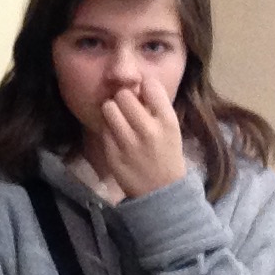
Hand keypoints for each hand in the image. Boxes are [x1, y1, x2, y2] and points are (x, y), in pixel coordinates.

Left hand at [99, 78, 185, 198]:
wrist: (161, 190)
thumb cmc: (167, 154)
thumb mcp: (171, 129)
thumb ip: (156, 107)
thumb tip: (137, 83)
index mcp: (167, 121)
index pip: (150, 85)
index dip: (145, 86)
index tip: (144, 92)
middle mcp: (148, 130)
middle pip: (123, 94)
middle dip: (124, 97)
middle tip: (126, 106)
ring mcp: (128, 143)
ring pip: (108, 107)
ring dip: (112, 110)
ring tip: (118, 118)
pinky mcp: (112, 153)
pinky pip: (103, 127)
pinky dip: (108, 127)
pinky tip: (116, 134)